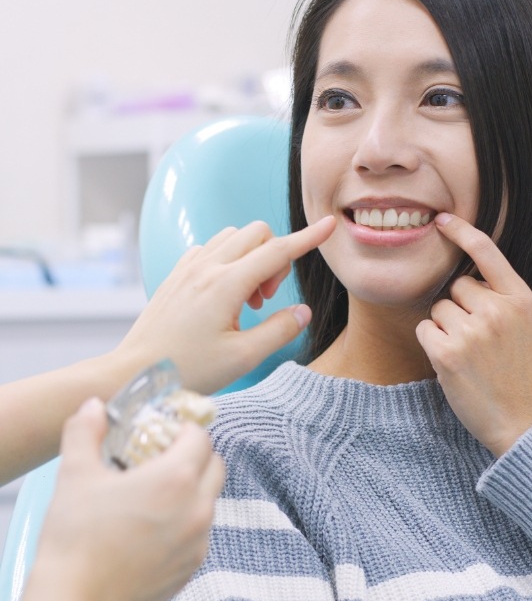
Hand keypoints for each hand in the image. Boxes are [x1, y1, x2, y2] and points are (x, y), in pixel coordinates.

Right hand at [23, 398, 223, 600]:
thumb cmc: (75, 539)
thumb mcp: (75, 475)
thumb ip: (86, 432)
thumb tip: (93, 406)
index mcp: (177, 478)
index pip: (201, 437)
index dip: (184, 429)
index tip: (164, 432)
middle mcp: (198, 507)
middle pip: (215, 464)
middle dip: (196, 455)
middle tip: (163, 458)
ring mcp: (199, 540)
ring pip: (210, 499)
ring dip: (194, 488)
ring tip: (157, 493)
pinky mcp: (192, 567)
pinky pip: (201, 531)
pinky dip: (187, 520)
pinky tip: (155, 526)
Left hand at [114, 216, 335, 393]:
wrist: (133, 374)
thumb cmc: (187, 370)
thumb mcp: (243, 357)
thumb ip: (279, 330)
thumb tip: (303, 311)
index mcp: (225, 285)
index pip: (278, 251)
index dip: (308, 238)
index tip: (328, 226)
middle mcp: (206, 268)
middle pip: (257, 234)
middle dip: (275, 258)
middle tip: (266, 299)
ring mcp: (188, 268)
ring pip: (233, 237)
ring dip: (251, 258)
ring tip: (246, 299)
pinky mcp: (176, 275)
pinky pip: (211, 249)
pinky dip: (229, 260)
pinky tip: (224, 294)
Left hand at [416, 213, 531, 456]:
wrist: (524, 424)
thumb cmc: (531, 375)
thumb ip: (515, 299)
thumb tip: (487, 277)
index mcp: (522, 300)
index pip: (487, 253)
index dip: (462, 232)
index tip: (442, 220)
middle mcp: (497, 311)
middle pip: (456, 287)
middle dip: (460, 308)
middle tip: (477, 339)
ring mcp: (471, 332)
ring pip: (438, 309)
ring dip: (446, 328)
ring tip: (469, 354)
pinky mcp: (447, 353)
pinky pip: (425, 330)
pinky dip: (433, 343)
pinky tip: (453, 363)